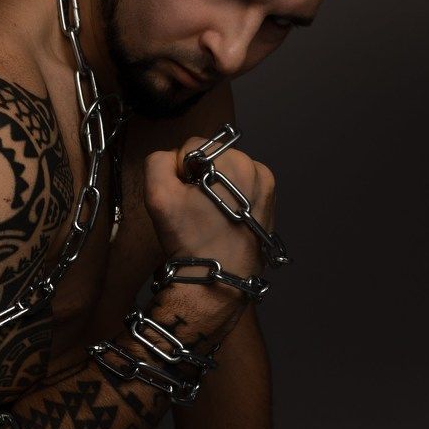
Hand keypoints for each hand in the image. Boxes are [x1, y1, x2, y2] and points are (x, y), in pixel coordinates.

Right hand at [143, 135, 276, 279]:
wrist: (217, 281)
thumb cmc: (190, 240)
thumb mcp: (158, 195)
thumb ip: (158, 161)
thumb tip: (174, 158)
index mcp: (235, 162)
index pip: (193, 147)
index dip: (179, 172)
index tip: (183, 198)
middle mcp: (258, 170)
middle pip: (212, 157)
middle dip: (199, 178)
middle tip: (195, 209)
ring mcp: (267, 187)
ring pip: (226, 172)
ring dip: (214, 186)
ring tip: (209, 216)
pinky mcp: (269, 203)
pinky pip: (241, 187)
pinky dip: (229, 198)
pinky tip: (222, 219)